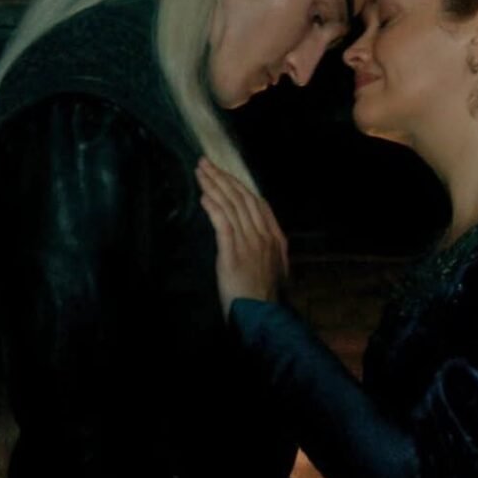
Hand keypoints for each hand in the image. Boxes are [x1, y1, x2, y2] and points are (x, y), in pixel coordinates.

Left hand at [195, 157, 288, 320]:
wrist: (263, 315)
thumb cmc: (266, 296)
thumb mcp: (277, 269)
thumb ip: (270, 249)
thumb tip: (261, 235)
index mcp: (274, 238)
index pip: (256, 203)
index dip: (239, 185)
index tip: (225, 174)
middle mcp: (262, 236)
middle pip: (241, 199)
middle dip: (222, 178)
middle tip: (205, 163)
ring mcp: (248, 243)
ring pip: (231, 207)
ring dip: (214, 187)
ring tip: (201, 172)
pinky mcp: (233, 253)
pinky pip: (223, 224)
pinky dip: (213, 208)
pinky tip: (204, 196)